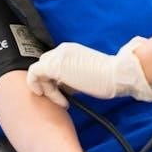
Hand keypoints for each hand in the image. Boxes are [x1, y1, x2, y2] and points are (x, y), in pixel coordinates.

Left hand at [27, 37, 151, 107]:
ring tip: (63, 101)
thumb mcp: (86, 75)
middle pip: (44, 66)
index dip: (55, 80)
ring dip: (48, 89)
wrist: (116, 74)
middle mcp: (61, 50)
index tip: (66, 93)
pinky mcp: (54, 66)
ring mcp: (57, 56)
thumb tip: (64, 87)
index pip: (52, 63)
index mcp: (70, 50)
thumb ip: (72, 77)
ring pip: (39, 71)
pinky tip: (56, 99)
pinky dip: (39, 87)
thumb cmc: (108, 78)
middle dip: (49, 84)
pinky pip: (35, 75)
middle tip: (62, 99)